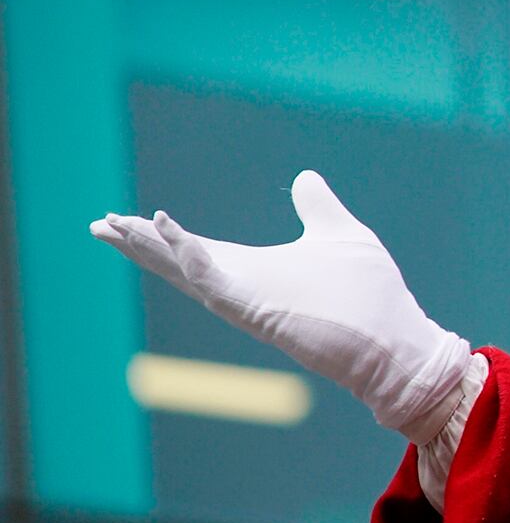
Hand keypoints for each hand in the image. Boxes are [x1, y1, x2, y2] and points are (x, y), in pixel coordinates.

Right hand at [90, 171, 471, 440]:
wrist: (398, 344)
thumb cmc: (372, 298)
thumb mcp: (341, 236)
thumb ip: (317, 208)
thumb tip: (306, 177)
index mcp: (256, 272)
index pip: (196, 251)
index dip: (161, 236)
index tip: (124, 218)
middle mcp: (245, 289)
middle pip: (178, 263)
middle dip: (138, 244)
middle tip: (97, 224)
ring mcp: (249, 302)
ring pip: (187, 272)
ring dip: (152, 249)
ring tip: (114, 226)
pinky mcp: (261, 311)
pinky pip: (217, 282)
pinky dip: (192, 257)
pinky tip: (170, 232)